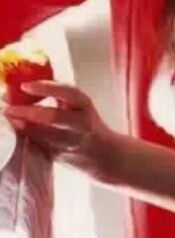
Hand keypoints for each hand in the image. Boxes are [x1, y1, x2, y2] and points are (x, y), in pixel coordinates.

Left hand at [1, 80, 118, 182]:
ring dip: (21, 126)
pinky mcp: (58, 156)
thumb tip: (26, 81)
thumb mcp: (77, 105)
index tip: (25, 85)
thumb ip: (58, 94)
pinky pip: (38, 145)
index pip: (69, 92)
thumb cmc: (85, 122)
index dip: (47, 88)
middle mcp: (80, 123)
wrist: (102, 153)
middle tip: (7, 107)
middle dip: (28, 112)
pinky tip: (12, 132)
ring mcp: (70, 142)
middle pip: (54, 117)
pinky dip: (23, 137)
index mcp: (84, 105)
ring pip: (42, 135)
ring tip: (6, 118)